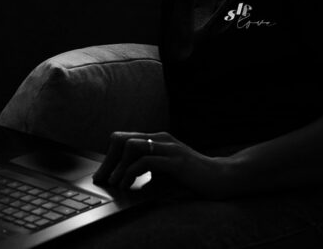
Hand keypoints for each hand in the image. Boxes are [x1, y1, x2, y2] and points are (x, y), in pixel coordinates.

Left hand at [93, 132, 229, 198]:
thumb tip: (121, 180)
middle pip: (121, 139)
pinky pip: (147, 161)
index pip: (122, 138)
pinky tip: (128, 184)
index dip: (108, 156)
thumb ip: (145, 169)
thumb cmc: (190, 176)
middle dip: (108, 160)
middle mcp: (160, 139)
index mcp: (156, 139)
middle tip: (102, 179)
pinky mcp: (176, 161)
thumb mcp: (162, 171)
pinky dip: (132, 172)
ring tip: (115, 182)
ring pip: (131, 146)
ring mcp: (169, 148)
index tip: (101, 174)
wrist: (220, 177)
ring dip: (118, 167)